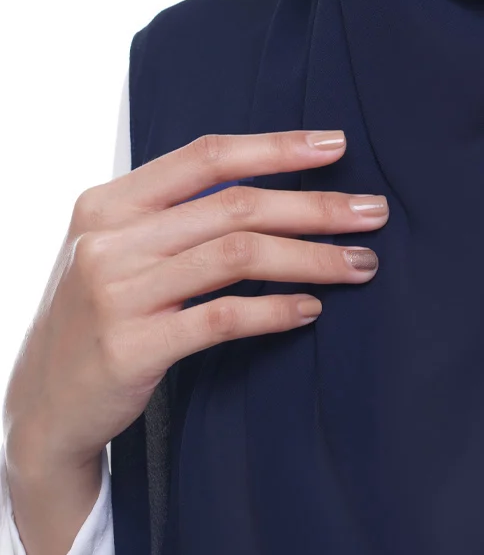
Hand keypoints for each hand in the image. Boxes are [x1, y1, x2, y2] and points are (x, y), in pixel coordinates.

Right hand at [2, 127, 385, 475]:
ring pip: (237, 256)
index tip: (337, 145)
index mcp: (108, 203)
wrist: (40, 409)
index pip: (206, 156)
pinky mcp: (133, 347)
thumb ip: (174, 214)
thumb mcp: (116, 250)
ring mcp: (119, 294)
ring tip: (360, 264)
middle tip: (373, 212)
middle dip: (315, 206)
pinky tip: (311, 310)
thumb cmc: (97, 316)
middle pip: (234, 205)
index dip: (276, 146)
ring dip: (311, 257)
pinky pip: (223, 317)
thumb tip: (273, 182)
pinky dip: (276, 309)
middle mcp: (110, 240)